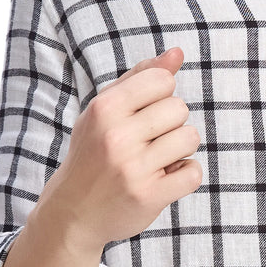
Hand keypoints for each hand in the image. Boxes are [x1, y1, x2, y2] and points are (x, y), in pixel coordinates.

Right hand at [41, 47, 202, 249]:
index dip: (161, 96)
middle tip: (148, 141)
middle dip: (170, 123)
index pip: (162, 80)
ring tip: (156, 159)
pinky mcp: (149, 196)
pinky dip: (184, 174)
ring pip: (190, 138)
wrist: (72, 213)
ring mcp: (133, 168)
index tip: (145, 113)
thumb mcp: (105, 110)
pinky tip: (164, 177)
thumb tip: (177, 53)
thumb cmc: (93, 154)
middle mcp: (117, 137)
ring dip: (179, 149)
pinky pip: (193, 172)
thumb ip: (140, 78)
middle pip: (179, 109)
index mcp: (104, 109)